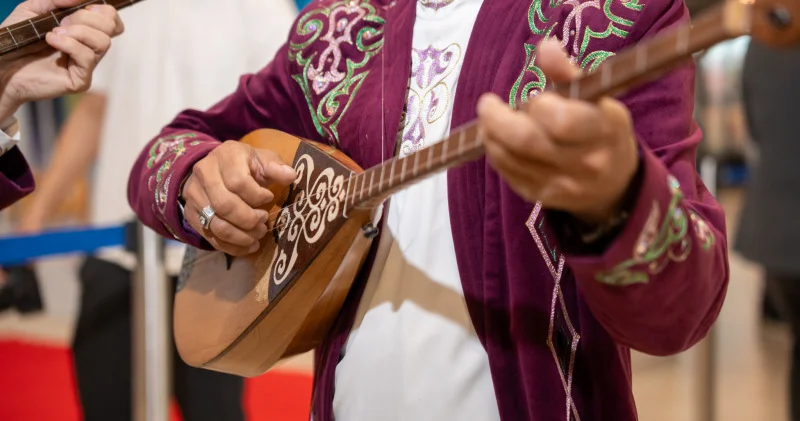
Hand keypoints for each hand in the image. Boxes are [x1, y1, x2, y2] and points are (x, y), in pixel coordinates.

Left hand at [0, 0, 123, 120]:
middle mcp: (89, 48)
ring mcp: (86, 65)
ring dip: (78, 31)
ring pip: (103, 42)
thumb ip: (56, 0)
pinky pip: (87, 57)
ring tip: (54, 32)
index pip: (112, 21)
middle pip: (111, 28)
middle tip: (61, 22)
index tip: (82, 8)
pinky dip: (69, 44)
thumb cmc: (16, 39)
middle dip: (86, 18)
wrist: (2, 64)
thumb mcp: (33, 9)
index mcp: (84, 31)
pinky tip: (51, 40)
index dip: (103, 10)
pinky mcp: (80, 80)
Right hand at [181, 141, 296, 255]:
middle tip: (263, 222)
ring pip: (216, 225)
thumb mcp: (262, 159)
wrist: (214, 167)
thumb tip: (291, 176)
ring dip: (241, 237)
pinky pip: (210, 236)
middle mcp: (204, 174)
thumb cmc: (245, 164)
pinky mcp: (191, 214)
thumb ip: (276, 167)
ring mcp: (194, 195)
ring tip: (257, 236)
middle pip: (224, 206)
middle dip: (249, 220)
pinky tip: (248, 246)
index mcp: (226, 156)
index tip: (269, 198)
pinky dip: (232, 247)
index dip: (257, 196)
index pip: (238, 182)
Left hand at [477, 39, 638, 224]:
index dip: (537, 105)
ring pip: (511, 158)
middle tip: (487, 105)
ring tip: (490, 120)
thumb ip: (568, 73)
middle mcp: (585, 163)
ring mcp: (562, 185)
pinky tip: (498, 140)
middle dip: (498, 119)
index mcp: (603, 130)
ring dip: (492, 135)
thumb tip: (545, 46)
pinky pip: (508, 173)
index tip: (531, 96)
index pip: (561, 121)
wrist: (613, 184)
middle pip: (527, 141)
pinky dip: (496, 152)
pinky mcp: (542, 197)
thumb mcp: (597, 98)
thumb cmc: (600, 129)